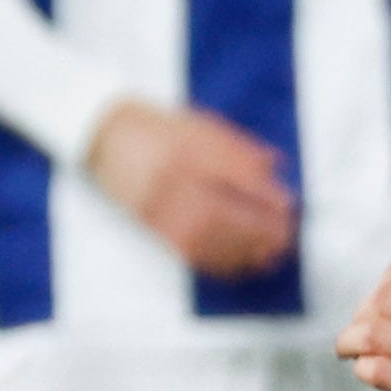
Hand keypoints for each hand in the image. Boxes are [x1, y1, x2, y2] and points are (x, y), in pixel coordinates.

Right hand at [88, 97, 297, 276]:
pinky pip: (185, 249)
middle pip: (220, 211)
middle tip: (284, 237)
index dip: (263, 194)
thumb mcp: (201, 125)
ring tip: (268, 256)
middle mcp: (169, 176)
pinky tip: (238, 265)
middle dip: (257, 229)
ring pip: (204, 237)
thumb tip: (275, 166)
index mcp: (186, 146)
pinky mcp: (148, 223)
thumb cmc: (158, 127)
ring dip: (240, 251)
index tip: (287, 205)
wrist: (103, 133)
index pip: (231, 174)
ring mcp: (156, 202)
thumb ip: (238, 146)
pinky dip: (215, 261)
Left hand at [337, 232, 390, 390]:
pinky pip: (383, 372)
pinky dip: (368, 368)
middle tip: (361, 327)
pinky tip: (372, 371)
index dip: (388, 279)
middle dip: (366, 311)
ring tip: (352, 348)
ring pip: (375, 333)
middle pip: (386, 298)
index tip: (383, 297)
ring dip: (355, 341)